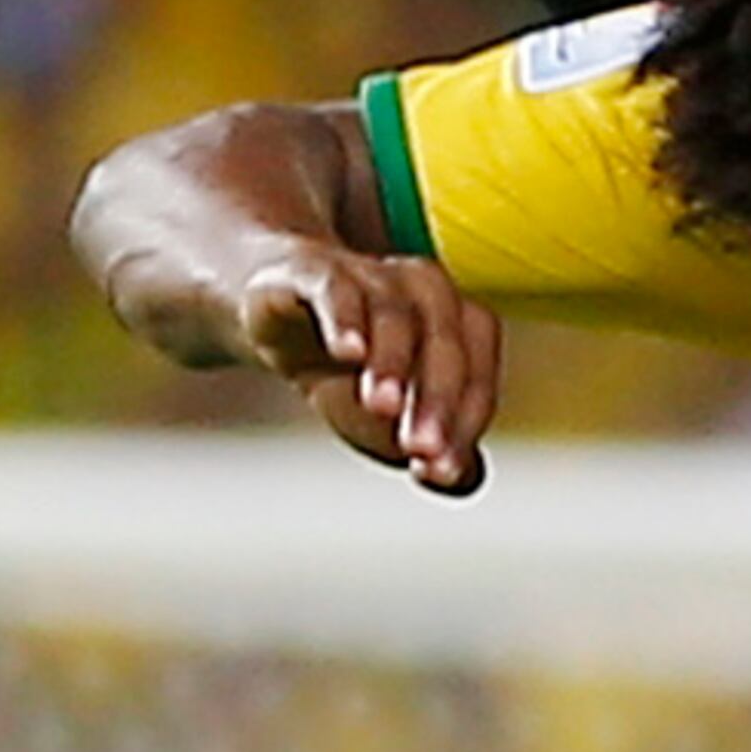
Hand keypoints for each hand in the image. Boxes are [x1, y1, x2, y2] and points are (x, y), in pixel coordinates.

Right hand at [237, 242, 501, 491]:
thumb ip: (427, 451)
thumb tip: (466, 480)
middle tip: (421, 449)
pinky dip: (345, 318)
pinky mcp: (313, 271)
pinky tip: (348, 351)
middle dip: (437, 399)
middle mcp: (424, 291)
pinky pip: (336, 288)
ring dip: (392, 362)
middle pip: (445, 342)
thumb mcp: (382, 421)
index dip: (464, 424)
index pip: (476, 375)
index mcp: (457, 325)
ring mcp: (370, 276)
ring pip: (394, 313)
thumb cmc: (344, 368)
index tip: (441, 470)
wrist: (274, 312)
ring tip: (383, 406)